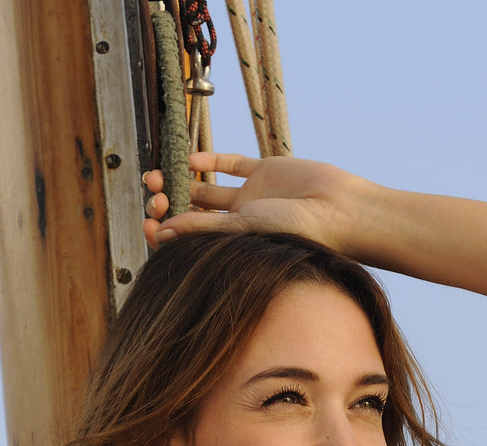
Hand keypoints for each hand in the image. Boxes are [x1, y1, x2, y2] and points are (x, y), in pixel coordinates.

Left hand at [142, 153, 370, 254]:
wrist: (337, 210)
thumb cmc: (296, 232)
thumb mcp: (243, 231)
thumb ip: (204, 227)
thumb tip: (162, 233)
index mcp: (233, 246)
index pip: (191, 240)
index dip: (166, 232)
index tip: (149, 223)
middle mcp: (238, 223)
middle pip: (193, 212)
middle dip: (168, 203)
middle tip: (152, 194)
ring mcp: (251, 196)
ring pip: (206, 188)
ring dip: (181, 181)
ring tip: (156, 176)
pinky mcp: (265, 171)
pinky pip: (232, 164)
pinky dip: (210, 160)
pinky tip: (191, 159)